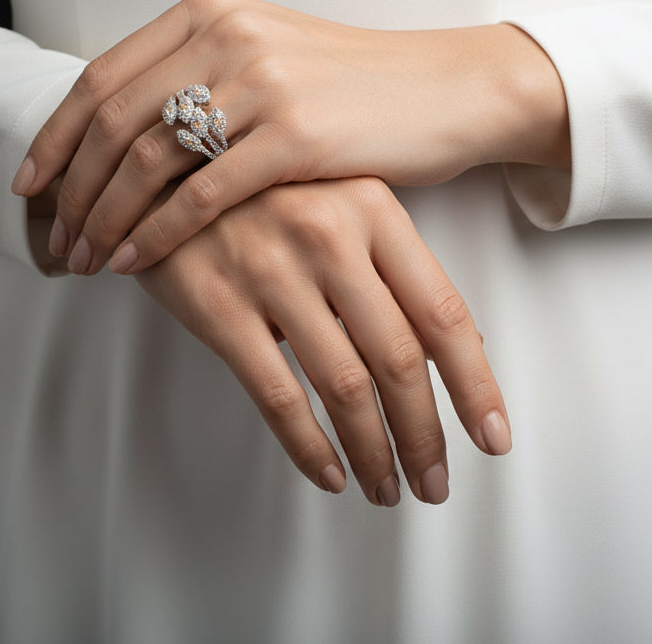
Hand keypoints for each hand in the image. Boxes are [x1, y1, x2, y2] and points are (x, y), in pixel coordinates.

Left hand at [12, 0, 568, 274]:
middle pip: (112, 121)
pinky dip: (157, 232)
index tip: (30, 186)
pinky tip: (134, 261)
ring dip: (104, 217)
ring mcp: (262, 82)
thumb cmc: (349, 85)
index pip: (102, 78)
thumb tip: (122, 138)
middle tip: (54, 237)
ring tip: (84, 259)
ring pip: (148, 160)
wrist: (442, 89)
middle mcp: (226, 36)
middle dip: (71, 188)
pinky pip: (203, 193)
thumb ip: (195, 79)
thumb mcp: (263, 61)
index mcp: (209, 13)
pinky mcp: (297, 134)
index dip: (56, 137)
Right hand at [132, 176, 510, 505]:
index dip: (474, 384)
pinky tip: (328, 471)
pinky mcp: (217, 303)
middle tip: (435, 481)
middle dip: (423, 434)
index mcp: (371, 209)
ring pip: (341, 384)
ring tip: (385, 487)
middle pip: (397, 359)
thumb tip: (454, 347)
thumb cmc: (263, 193)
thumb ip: (387, 266)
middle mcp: (327, 236)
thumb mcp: (336, 202)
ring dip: (372, 450)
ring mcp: (270, 269)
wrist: (166, 169)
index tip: (490, 437)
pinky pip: (275, 393)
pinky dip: (308, 444)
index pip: (442, 311)